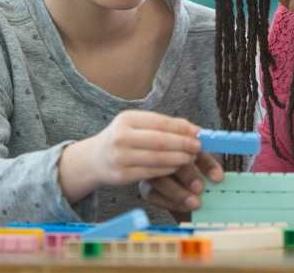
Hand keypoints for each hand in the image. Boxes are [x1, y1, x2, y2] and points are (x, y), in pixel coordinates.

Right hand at [58, 111, 203, 203]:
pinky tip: (177, 167)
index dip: (181, 128)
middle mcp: (121, 137)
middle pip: (160, 141)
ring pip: (157, 158)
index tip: (198, 133)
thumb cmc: (123, 138)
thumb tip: (194, 129)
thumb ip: (163, 125)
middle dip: (183, 144)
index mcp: (127, 119)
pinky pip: (151, 172)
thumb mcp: (137, 125)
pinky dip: (167, 170)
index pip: (160, 122)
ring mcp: (120, 157)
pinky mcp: (122, 175)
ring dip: (178, 159)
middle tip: (198, 147)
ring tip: (191, 158)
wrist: (95, 159)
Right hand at [140, 152, 223, 213]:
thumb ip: (209, 167)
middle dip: (188, 176)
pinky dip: (170, 202)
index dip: (204, 161)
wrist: (180, 190)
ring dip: (178, 192)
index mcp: (178, 143)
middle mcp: (162, 154)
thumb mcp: (202, 165)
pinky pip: (154, 195)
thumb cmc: (192, 173)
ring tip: (194, 203)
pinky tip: (183, 207)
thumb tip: (217, 176)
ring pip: (160, 179)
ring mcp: (151, 170)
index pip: (189, 148)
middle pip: (170, 161)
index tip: (216, 176)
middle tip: (200, 188)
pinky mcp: (146, 188)